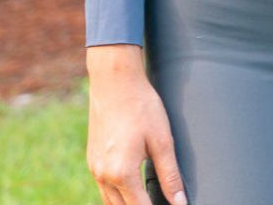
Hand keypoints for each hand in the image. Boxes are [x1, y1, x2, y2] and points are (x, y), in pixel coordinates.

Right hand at [85, 44, 187, 204]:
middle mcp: (103, 175)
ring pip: (110, 201)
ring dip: (128, 203)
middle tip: (159, 200)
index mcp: (122, 173)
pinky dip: (118, 192)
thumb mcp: (162, 140)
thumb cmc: (141, 106)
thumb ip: (170, 175)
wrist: (114, 81)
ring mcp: (94, 168)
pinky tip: (132, 184)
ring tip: (146, 197)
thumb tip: (180, 203)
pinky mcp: (91, 158)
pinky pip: (104, 186)